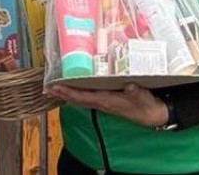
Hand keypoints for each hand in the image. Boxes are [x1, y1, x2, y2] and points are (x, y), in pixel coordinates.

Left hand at [47, 84, 168, 127]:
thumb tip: (129, 85)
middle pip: (77, 99)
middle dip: (62, 94)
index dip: (69, 92)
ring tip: (54, 89)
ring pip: (81, 99)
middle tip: (48, 88)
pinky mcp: (106, 102)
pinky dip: (77, 94)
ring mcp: (103, 103)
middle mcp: (102, 103)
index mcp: (107, 100)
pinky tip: (72, 91)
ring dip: (67, 95)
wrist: (151, 115)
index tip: (57, 88)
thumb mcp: (141, 95)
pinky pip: (87, 98)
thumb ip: (134, 91)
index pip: (83, 96)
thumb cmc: (145, 104)